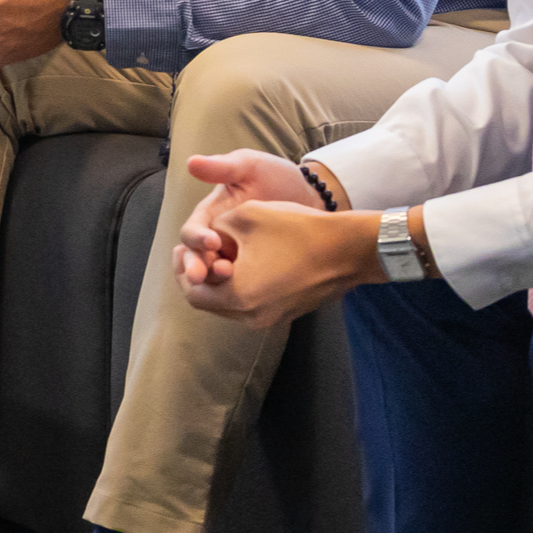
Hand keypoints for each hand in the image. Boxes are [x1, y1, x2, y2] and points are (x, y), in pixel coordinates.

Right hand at [174, 150, 326, 287]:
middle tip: (203, 277)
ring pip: (212, 276)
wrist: (308, 196)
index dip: (196, 238)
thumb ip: (223, 167)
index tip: (212, 241)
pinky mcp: (251, 271)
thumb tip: (192, 162)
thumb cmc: (274, 176)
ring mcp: (233, 257)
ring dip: (215, 283)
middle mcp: (215, 240)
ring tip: (230, 282)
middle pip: (195, 260)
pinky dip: (237, 290)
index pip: (191, 232)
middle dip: (197, 269)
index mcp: (209, 216)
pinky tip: (249, 292)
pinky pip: (236, 286)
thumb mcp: (249, 167)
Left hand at [180, 199, 385, 327]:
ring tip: (221, 253)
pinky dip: (242, 286)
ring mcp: (273, 317)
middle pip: (210, 302)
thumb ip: (212, 229)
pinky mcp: (288, 312)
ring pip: (231, 304)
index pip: (193, 294)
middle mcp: (254, 316)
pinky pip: (253, 303)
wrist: (349, 248)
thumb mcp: (242, 215)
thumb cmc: (296, 229)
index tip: (184, 249)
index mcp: (238, 297)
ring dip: (221, 281)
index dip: (184, 269)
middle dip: (200, 275)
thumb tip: (207, 241)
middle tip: (197, 252)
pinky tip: (245, 260)